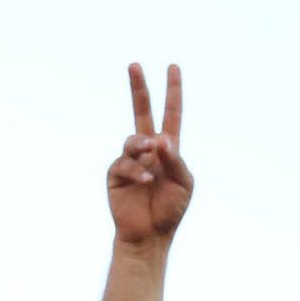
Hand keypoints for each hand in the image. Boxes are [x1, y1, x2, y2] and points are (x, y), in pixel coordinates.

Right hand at [108, 63, 192, 247]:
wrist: (149, 235)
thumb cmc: (170, 210)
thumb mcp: (184, 182)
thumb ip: (175, 158)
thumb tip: (160, 138)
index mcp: (168, 149)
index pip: (171, 113)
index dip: (173, 91)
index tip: (172, 67)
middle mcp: (148, 150)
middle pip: (141, 112)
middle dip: (138, 88)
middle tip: (134, 65)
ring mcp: (130, 161)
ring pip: (133, 140)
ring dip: (141, 146)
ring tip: (150, 157)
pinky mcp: (116, 175)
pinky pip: (124, 163)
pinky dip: (136, 170)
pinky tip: (145, 181)